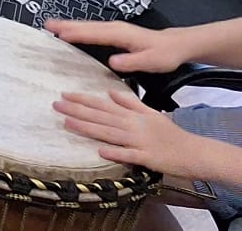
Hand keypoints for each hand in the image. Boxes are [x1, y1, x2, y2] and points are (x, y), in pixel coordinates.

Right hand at [45, 19, 195, 75]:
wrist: (175, 45)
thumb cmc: (164, 54)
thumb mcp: (151, 61)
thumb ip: (131, 62)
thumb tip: (111, 62)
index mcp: (121, 35)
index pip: (95, 34)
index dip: (77, 34)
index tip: (60, 34)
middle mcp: (115, 28)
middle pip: (87, 26)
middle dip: (67, 25)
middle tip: (47, 25)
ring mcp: (114, 29)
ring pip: (88, 26)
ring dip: (70, 25)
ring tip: (53, 25)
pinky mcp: (115, 32)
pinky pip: (93, 29)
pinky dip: (79, 29)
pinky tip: (72, 31)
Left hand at [53, 88, 212, 176]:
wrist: (193, 152)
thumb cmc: (170, 133)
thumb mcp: (151, 113)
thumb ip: (130, 102)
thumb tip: (110, 91)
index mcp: (132, 115)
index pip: (103, 104)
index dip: (83, 99)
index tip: (64, 94)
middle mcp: (132, 126)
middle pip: (101, 117)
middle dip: (77, 110)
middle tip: (56, 104)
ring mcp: (139, 142)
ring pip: (109, 133)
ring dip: (88, 128)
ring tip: (67, 123)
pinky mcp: (146, 158)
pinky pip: (128, 155)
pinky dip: (115, 152)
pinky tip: (100, 150)